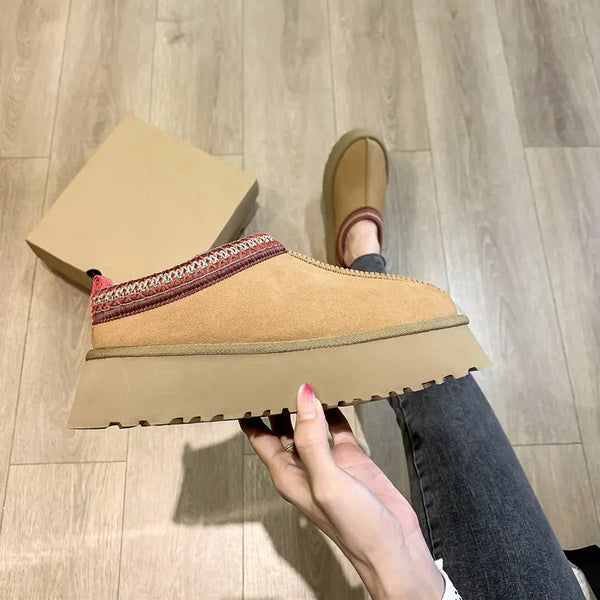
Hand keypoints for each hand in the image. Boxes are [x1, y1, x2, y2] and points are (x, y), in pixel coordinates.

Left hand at [239, 383, 444, 599]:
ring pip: (309, 421)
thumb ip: (312, 439)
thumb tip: (303, 395)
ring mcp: (327, 459)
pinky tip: (336, 390)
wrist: (395, 548)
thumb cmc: (355, 528)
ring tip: (302, 369)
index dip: (250, 412)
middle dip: (276, 400)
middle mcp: (303, 464)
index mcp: (286, 473)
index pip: (258, 436)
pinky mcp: (350, 456)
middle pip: (280, 425)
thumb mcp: (326, 481)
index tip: (246, 385)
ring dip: (306, 401)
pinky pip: (337, 425)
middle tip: (274, 367)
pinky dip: (335, 408)